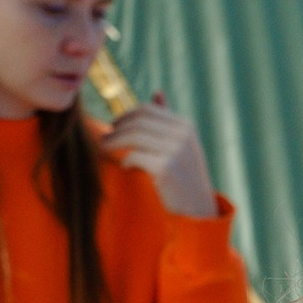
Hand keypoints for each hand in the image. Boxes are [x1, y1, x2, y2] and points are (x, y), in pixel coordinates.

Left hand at [102, 93, 217, 220]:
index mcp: (185, 125)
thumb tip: (157, 92)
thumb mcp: (183, 144)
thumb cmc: (186, 177)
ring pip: (134, 136)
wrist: (199, 209)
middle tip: (104, 139)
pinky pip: (135, 156)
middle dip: (116, 129)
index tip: (114, 126)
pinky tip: (124, 167)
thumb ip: (168, 120)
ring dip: (114, 142)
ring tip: (104, 149)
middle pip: (138, 121)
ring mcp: (175, 150)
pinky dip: (126, 161)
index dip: (125, 115)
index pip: (146, 110)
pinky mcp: (166, 168)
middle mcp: (182, 134)